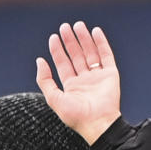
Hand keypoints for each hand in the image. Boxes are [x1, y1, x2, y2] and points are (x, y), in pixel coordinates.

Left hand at [35, 21, 120, 144]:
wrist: (98, 124)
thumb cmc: (75, 116)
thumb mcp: (54, 99)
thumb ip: (45, 80)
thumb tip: (39, 61)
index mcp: (71, 87)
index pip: (63, 64)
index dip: (58, 51)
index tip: (53, 38)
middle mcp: (84, 80)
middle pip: (76, 56)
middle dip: (70, 41)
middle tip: (65, 27)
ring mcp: (98, 77)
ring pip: (90, 53)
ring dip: (84, 39)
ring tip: (78, 25)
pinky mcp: (111, 75)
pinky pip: (106, 55)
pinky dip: (101, 43)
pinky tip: (95, 32)